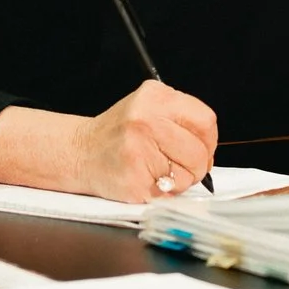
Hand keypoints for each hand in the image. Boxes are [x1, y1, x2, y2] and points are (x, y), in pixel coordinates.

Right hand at [72, 80, 218, 201]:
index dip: (209, 141)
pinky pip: (170, 192)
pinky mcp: (134, 178)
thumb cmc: (120, 135)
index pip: (205, 121)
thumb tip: (209, 149)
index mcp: (155, 97)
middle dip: (198, 165)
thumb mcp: (148, 109)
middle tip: (180, 166)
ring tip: (158, 171)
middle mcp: (145, 119)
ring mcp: (138, 149)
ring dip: (181, 180)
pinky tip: (146, 179)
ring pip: (188, 174)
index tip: (201, 149)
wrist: (80, 153)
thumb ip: (180, 121)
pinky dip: (165, 192)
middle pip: (199, 151)